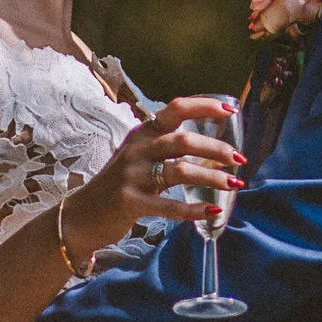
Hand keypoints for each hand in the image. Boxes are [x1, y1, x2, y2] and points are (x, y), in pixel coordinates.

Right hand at [60, 95, 245, 257]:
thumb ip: (167, 146)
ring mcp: (132, 175)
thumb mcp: (138, 155)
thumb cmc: (119, 183)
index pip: (176, 108)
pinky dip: (193, 209)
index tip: (232, 111)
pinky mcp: (130, 202)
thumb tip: (214, 145)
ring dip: (212, 177)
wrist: (81, 215)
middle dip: (216, 149)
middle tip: (239, 159)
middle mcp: (137, 149)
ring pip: (180, 171)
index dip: (205, 106)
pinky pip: (168, 206)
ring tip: (234, 183)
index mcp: (143, 132)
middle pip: (183, 141)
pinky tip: (212, 210)